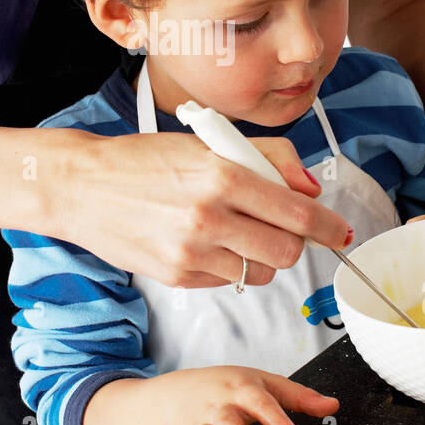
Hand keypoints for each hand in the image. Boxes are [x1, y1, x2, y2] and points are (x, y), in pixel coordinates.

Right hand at [63, 130, 351, 288]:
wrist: (84, 185)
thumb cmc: (146, 160)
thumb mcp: (208, 143)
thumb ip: (268, 159)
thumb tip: (311, 189)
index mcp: (222, 175)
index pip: (297, 212)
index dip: (328, 227)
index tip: (340, 232)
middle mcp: (209, 217)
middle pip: (287, 252)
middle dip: (295, 244)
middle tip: (283, 229)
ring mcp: (191, 252)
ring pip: (260, 274)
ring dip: (262, 258)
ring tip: (239, 233)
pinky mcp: (177, 276)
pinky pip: (227, 281)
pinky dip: (229, 266)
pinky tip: (207, 242)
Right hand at [161, 366, 339, 424]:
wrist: (183, 389)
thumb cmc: (232, 388)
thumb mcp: (266, 384)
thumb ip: (299, 397)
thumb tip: (333, 406)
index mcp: (243, 390)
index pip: (262, 403)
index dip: (277, 421)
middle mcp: (220, 407)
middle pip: (228, 420)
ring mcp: (201, 424)